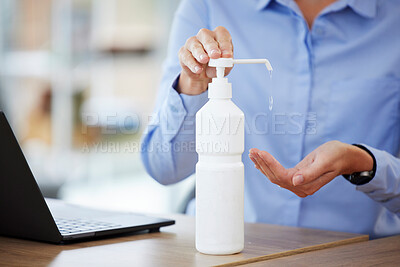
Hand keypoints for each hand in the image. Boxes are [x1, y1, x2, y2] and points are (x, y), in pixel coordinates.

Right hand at [177, 26, 233, 94]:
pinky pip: (187, 57)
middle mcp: (204, 35)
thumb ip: (226, 62)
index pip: (222, 35)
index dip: (225, 45)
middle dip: (211, 47)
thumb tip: (225, 60)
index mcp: (218, 34)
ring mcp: (192, 42)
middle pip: (206, 37)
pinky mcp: (183, 52)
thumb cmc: (216, 65)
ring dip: (200, 53)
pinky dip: (192, 64)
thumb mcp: (225, 65)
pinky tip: (198, 69)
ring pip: (195, 46)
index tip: (228, 55)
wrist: (202, 74)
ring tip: (204, 60)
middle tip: (215, 55)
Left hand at [249, 141, 373, 197]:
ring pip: (274, 176)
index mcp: (308, 185)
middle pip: (275, 177)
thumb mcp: (324, 161)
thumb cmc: (336, 155)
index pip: (283, 176)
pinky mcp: (296, 178)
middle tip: (253, 150)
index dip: (270, 165)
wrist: (344, 156)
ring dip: (262, 164)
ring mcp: (298, 184)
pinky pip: (278, 174)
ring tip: (253, 152)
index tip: (261, 153)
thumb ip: (310, 173)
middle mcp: (301, 187)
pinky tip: (258, 161)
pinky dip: (267, 167)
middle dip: (263, 163)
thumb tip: (295, 182)